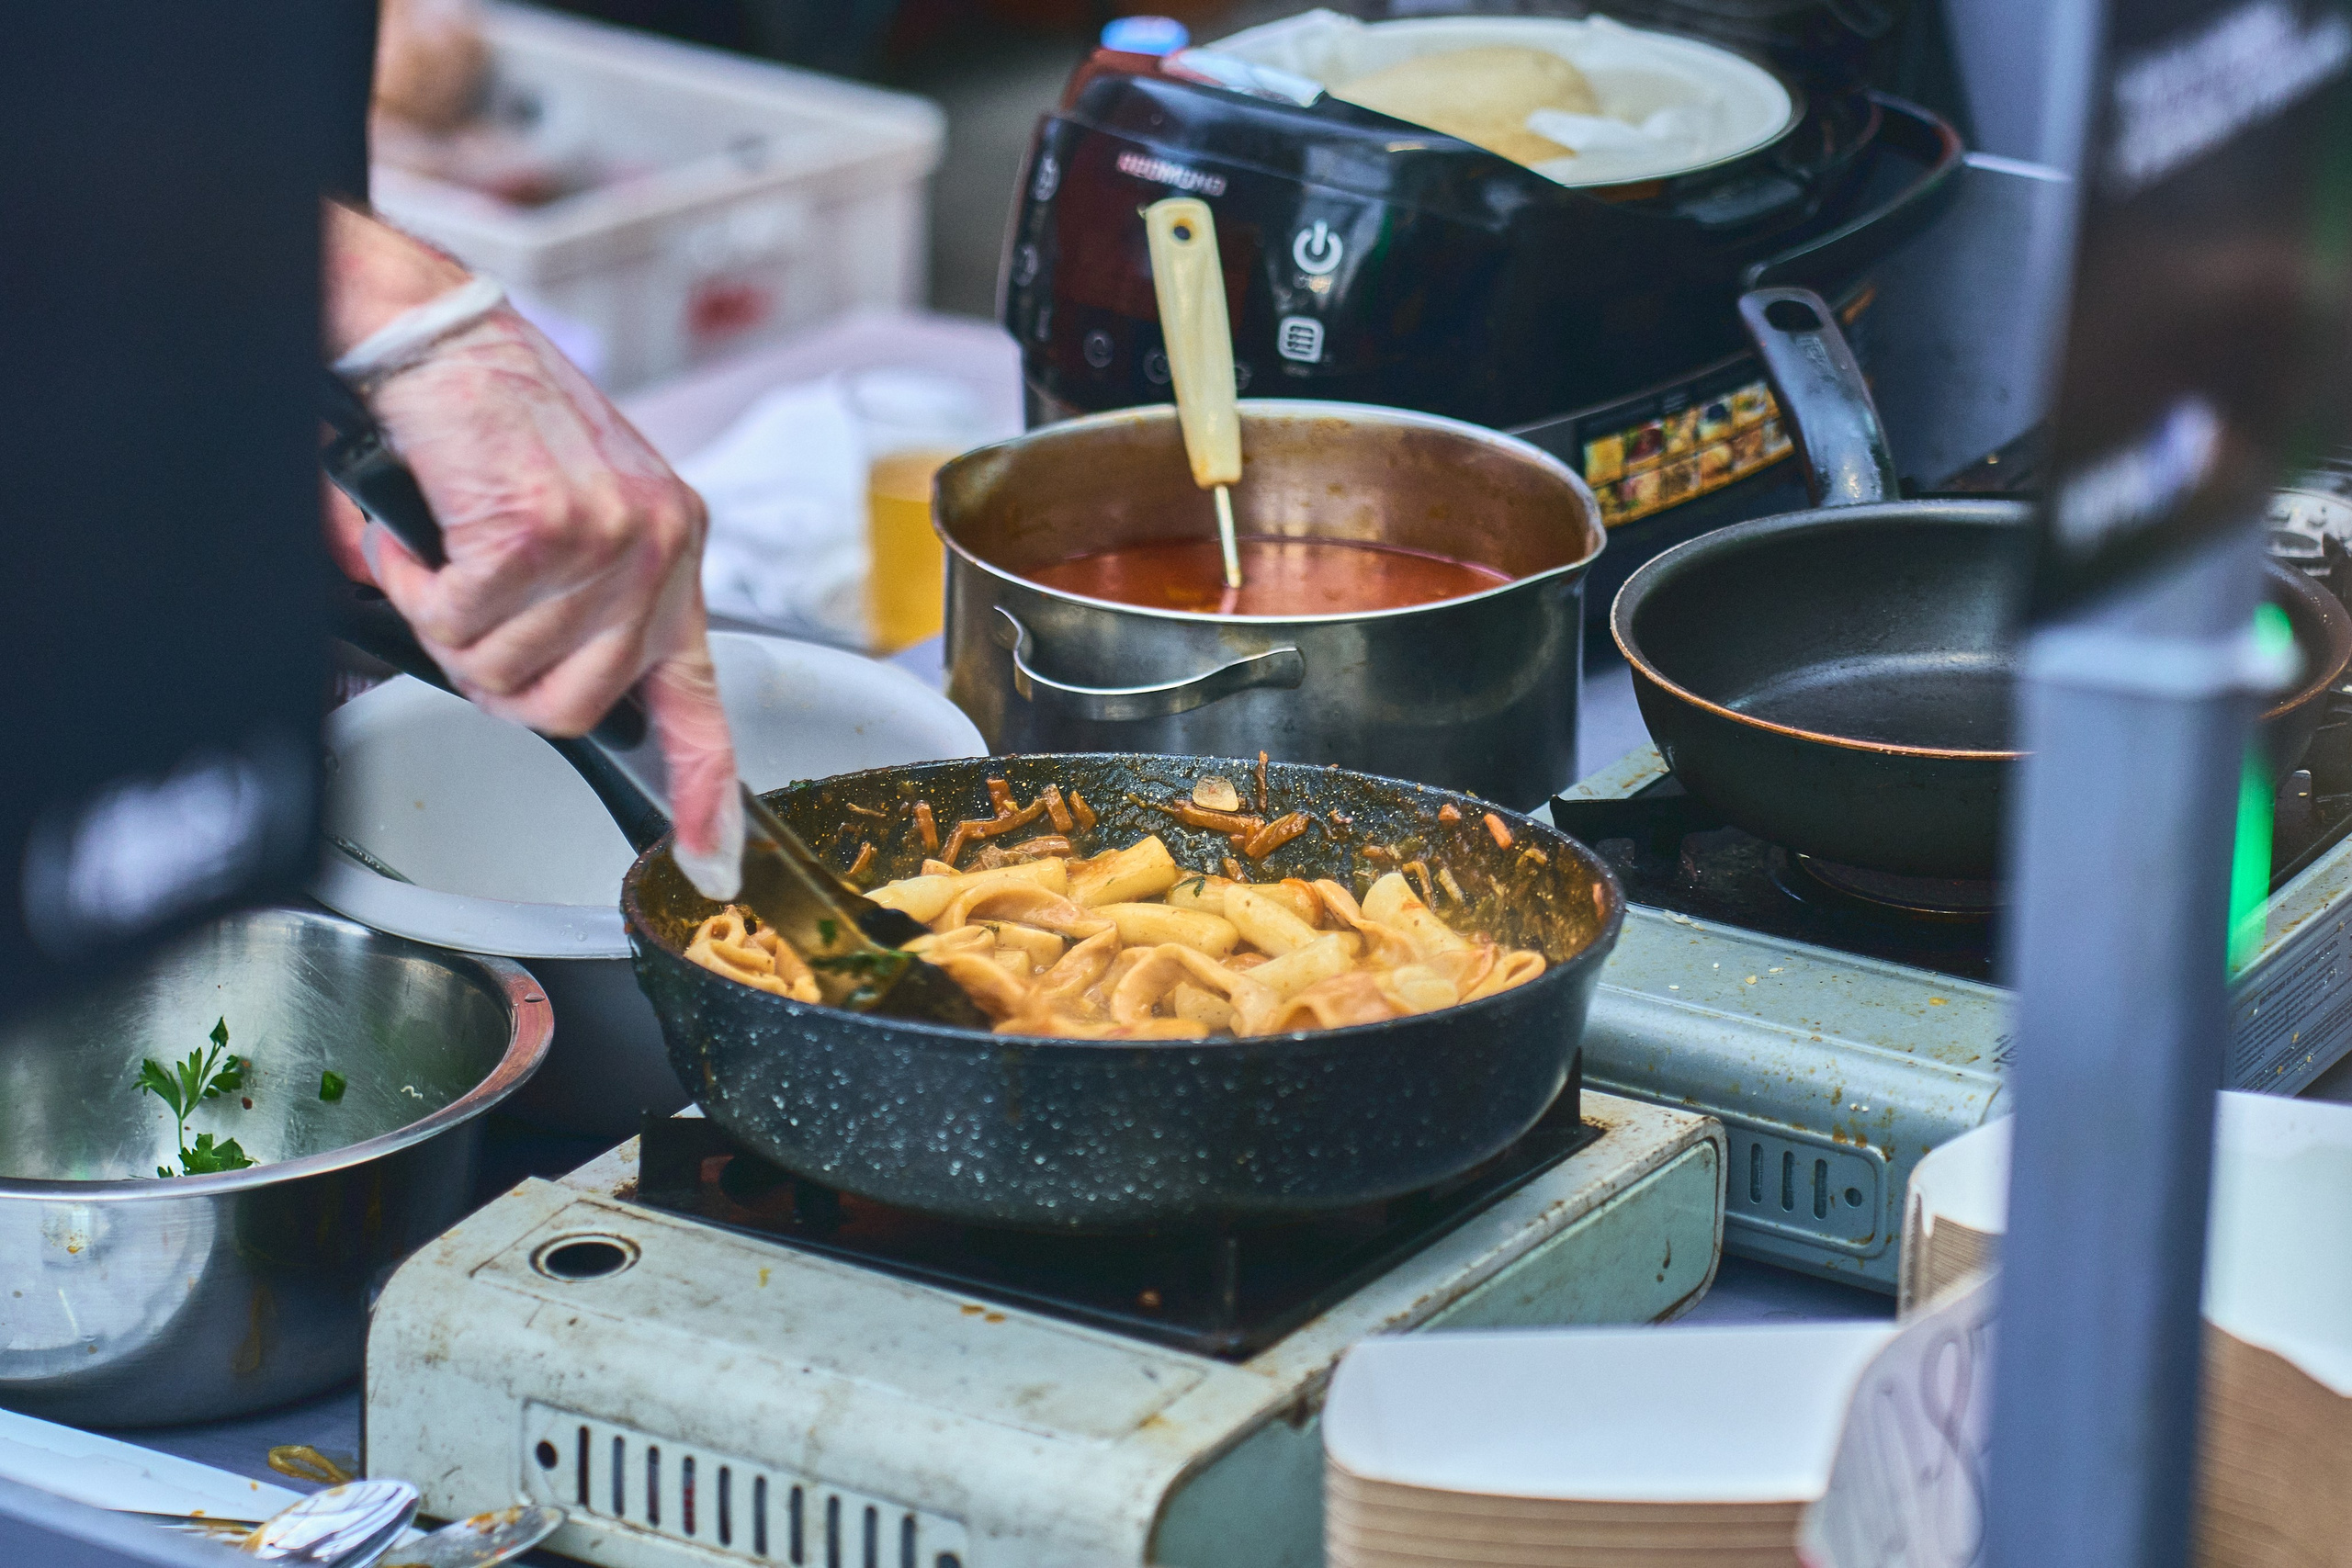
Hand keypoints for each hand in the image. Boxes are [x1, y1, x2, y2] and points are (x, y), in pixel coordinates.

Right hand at [323, 203, 743, 894]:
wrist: (431, 325)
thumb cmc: (487, 420)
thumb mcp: (570, 514)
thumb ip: (578, 608)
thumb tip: (537, 696)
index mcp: (674, 548)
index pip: (701, 696)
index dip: (706, 790)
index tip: (712, 858)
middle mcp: (658, 544)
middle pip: (573, 707)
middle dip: (497, 680)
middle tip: (463, 616)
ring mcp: (607, 535)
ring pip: (505, 671)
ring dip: (449, 625)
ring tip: (444, 553)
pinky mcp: (541, 526)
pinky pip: (458, 622)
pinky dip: (415, 585)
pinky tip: (421, 532)